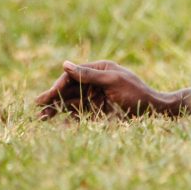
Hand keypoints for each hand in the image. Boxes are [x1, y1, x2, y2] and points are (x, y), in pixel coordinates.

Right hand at [35, 60, 161, 118]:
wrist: (153, 111)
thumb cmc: (135, 92)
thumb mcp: (112, 81)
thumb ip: (88, 74)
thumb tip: (65, 64)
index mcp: (100, 69)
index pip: (74, 74)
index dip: (59, 85)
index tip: (49, 96)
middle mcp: (95, 82)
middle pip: (70, 89)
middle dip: (54, 98)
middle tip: (37, 107)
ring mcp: (95, 97)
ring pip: (71, 102)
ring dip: (57, 109)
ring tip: (42, 118)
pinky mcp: (97, 111)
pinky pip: (79, 114)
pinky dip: (68, 118)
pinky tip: (59, 124)